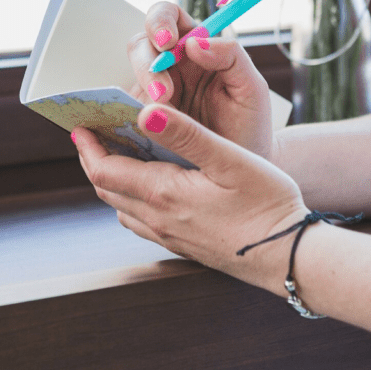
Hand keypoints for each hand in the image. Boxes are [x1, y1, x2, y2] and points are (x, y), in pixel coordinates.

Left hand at [73, 103, 309, 293]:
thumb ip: (184, 135)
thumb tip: (143, 112)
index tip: (80, 124)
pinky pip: (141, 220)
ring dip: (113, 179)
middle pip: (106, 188)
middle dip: (94, 158)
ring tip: (120, 152)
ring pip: (122, 206)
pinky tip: (151, 184)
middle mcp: (158, 220)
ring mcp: (169, 236)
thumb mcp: (230, 160)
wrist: (290, 257)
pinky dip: (132, 197)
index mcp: (163, 194)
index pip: (103, 170)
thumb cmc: (268, 206)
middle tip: (95, 132)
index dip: (87, 145)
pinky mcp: (183, 245)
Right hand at [127, 1, 277, 163]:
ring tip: (159, 110)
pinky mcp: (139, 119)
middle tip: (163, 92)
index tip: (169, 42)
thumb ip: (232, 57)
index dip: (161, 21)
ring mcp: (151, 92)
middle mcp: (170, 65)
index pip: (170, 16)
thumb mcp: (251, 89)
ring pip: (128, 74)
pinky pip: (121, 107)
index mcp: (197, 48)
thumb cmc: (249, 126)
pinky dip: (121, 111)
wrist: (242, 175)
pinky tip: (137, 123)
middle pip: (142, 44)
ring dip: (139, 89)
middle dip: (147, 64)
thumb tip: (194, 42)